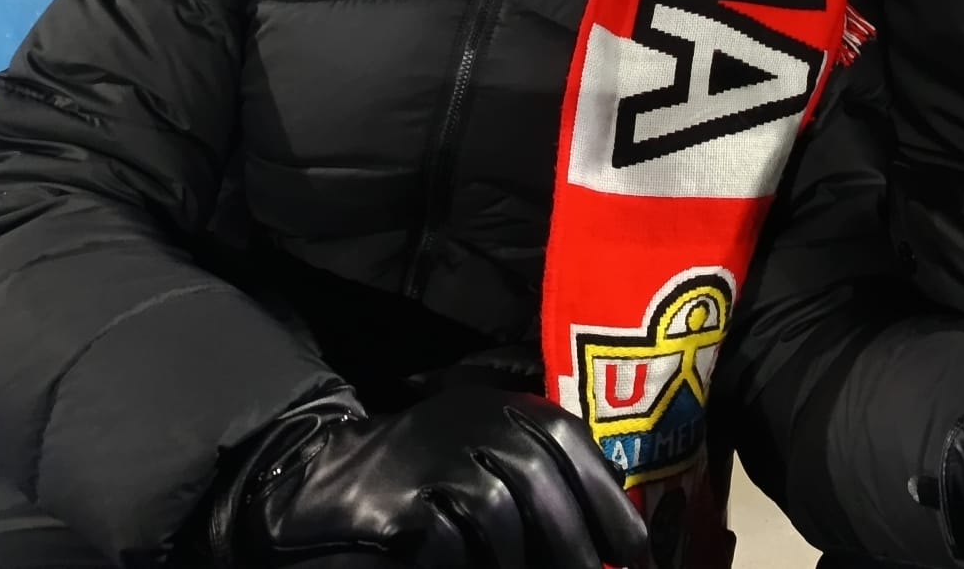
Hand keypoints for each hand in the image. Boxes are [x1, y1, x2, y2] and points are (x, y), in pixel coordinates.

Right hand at [206, 388, 649, 568]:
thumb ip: (546, 476)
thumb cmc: (426, 473)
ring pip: (502, 520)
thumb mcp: (491, 455)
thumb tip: (615, 525)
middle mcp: (478, 423)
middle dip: (577, 548)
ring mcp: (438, 457)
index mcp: (510, 409)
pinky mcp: (400, 499)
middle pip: (544, 488)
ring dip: (524, 565)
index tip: (639, 559)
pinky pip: (449, 542)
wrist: (324, 475)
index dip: (612, 507)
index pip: (577, 448)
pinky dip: (466, 567)